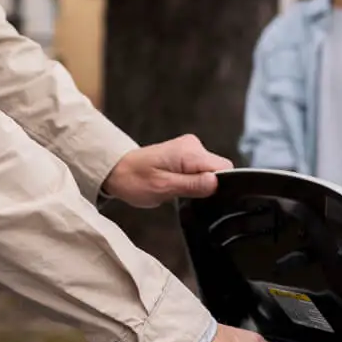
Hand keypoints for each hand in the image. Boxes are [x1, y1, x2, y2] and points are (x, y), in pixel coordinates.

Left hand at [103, 134, 233, 208]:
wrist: (117, 170)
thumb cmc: (134, 180)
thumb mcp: (163, 188)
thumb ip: (192, 185)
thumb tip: (216, 182)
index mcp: (189, 152)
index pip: (224, 167)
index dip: (219, 185)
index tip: (204, 196)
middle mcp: (193, 145)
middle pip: (219, 168)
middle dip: (207, 185)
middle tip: (184, 193)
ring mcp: (189, 148)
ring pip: (210, 170)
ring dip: (198, 183)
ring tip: (177, 189)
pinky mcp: (185, 154)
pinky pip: (200, 169)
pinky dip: (193, 180)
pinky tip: (178, 185)